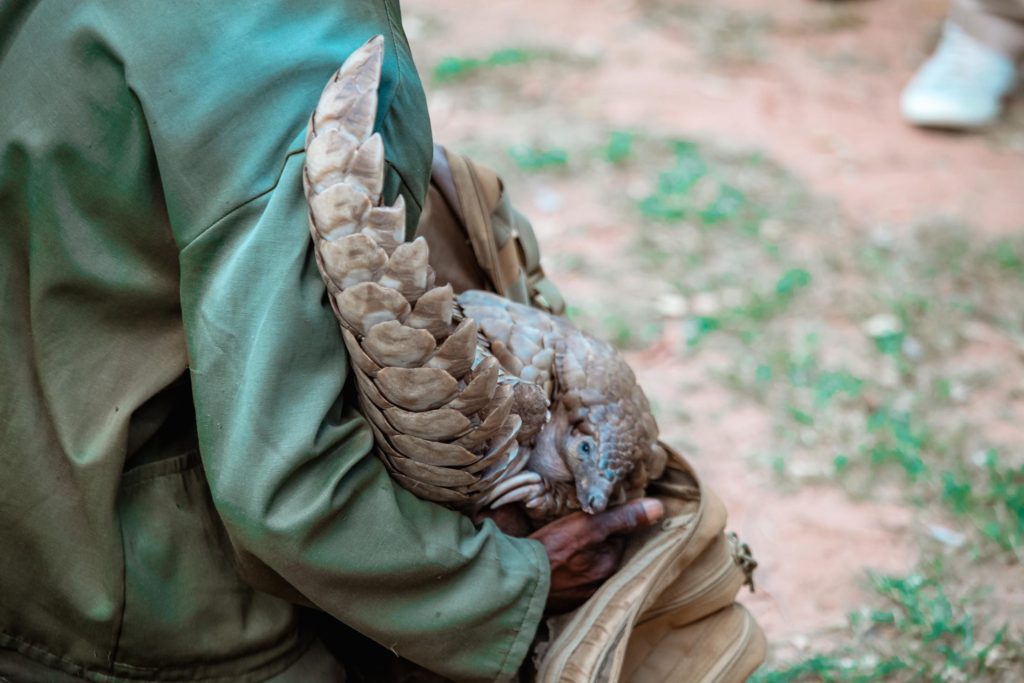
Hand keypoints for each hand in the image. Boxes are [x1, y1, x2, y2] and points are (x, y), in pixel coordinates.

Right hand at [529, 498, 663, 612]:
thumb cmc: (550, 551)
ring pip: (588, 566)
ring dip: (581, 554)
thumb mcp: (587, 526)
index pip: (619, 536)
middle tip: (578, 526)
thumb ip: (621, 517)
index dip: (608, 521)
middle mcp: (601, 586)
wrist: (513, 581)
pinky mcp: (561, 600)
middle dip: (596, 540)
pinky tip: (555, 560)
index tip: (594, 513)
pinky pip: (572, 579)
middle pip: (604, 552)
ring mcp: (580, 595)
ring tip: (565, 543)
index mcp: (610, 567)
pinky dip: (567, 568)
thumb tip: (658, 508)